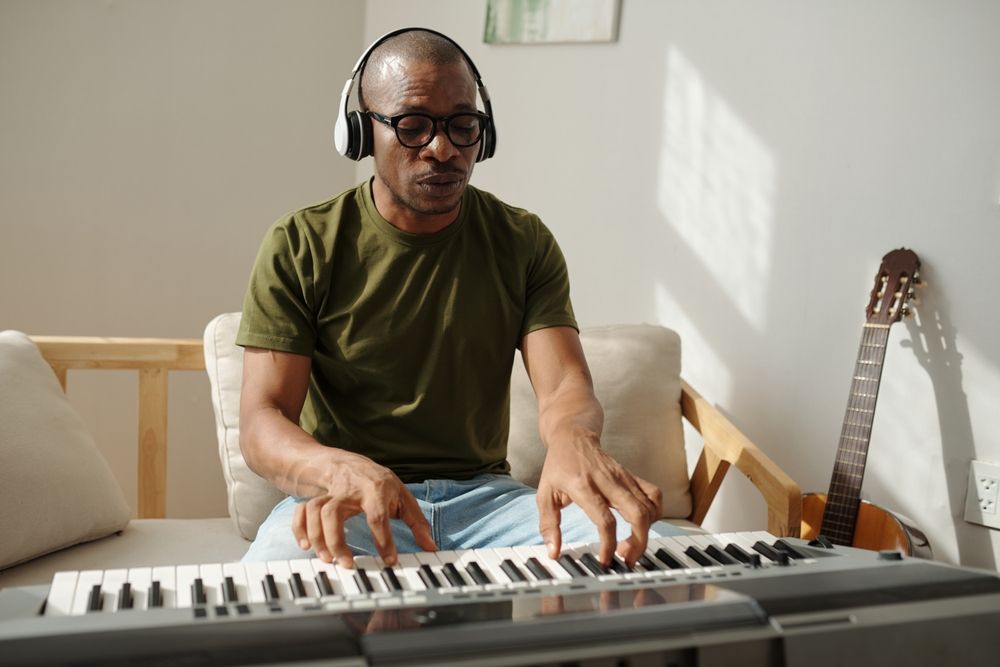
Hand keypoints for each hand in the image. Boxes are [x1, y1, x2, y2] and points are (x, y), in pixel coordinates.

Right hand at [291, 452, 435, 567]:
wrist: (345, 462)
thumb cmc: (377, 481)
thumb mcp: (401, 495)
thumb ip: (416, 521)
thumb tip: (431, 546)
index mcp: (375, 489)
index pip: (377, 515)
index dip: (383, 540)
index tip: (388, 561)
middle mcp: (349, 490)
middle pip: (334, 512)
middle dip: (337, 541)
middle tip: (346, 564)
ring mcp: (329, 493)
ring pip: (314, 511)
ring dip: (317, 537)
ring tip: (327, 559)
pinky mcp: (314, 498)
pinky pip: (300, 512)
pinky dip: (299, 529)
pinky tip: (306, 547)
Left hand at [535, 436, 661, 567]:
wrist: (572, 436)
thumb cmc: (558, 467)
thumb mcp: (544, 494)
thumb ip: (549, 525)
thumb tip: (553, 552)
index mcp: (584, 487)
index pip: (605, 520)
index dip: (608, 544)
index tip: (605, 560)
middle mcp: (608, 482)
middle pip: (637, 514)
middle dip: (638, 543)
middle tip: (627, 558)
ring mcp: (623, 478)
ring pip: (650, 506)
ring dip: (646, 531)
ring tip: (632, 545)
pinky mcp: (632, 476)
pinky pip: (654, 495)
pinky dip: (655, 513)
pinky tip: (643, 524)